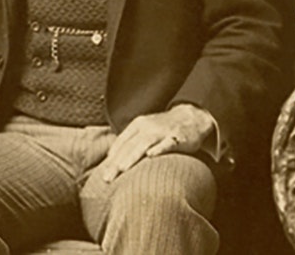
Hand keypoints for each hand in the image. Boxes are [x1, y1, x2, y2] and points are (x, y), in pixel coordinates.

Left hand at [94, 103, 213, 182]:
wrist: (191, 117)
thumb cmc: (164, 128)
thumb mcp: (145, 130)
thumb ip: (130, 142)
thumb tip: (112, 160)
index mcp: (138, 125)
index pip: (121, 142)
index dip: (111, 158)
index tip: (103, 173)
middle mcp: (148, 127)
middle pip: (130, 145)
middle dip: (117, 162)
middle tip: (107, 178)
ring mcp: (163, 131)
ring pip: (145, 143)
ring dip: (132, 156)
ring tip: (122, 169)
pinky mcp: (177, 137)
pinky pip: (167, 143)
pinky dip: (159, 148)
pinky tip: (151, 156)